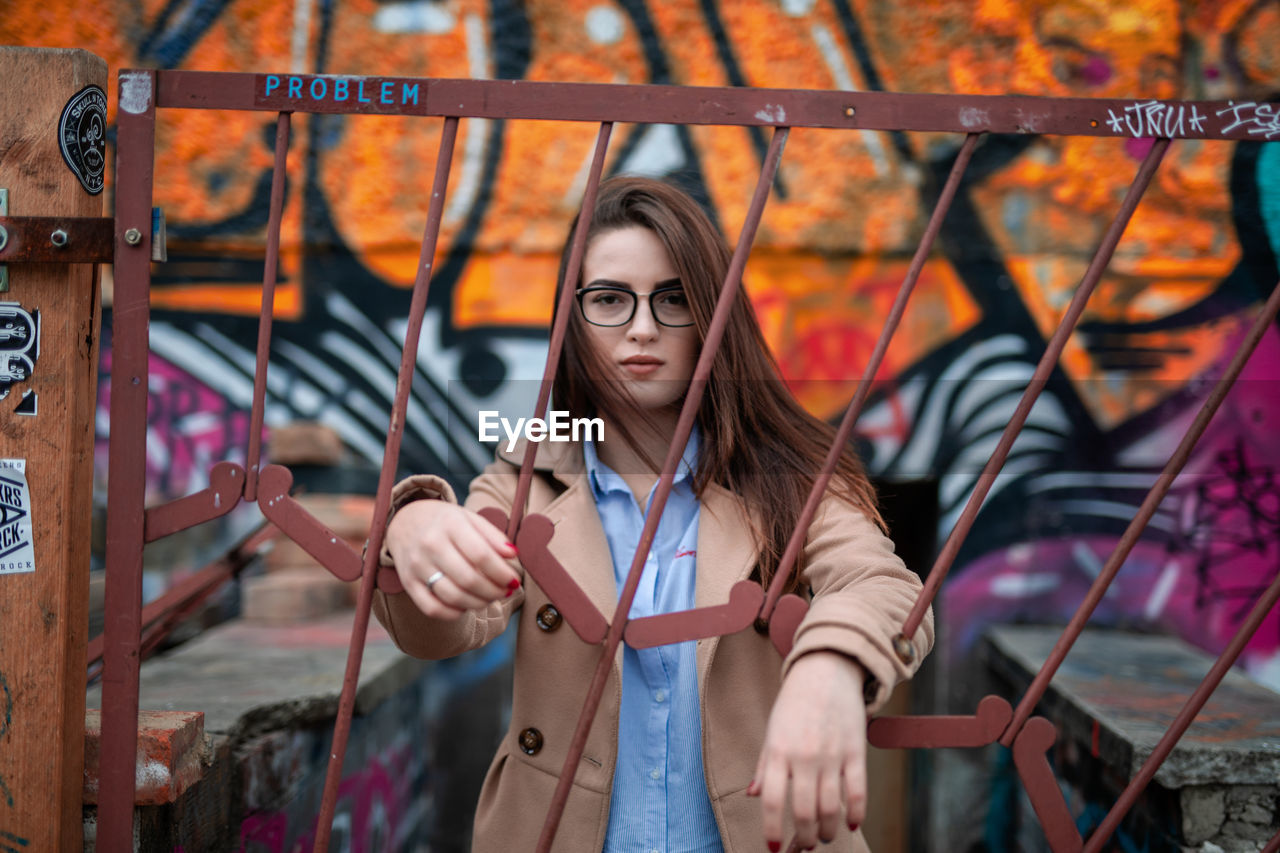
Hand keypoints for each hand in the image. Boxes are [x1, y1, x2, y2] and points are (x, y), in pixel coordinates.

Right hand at [384, 500, 520, 619]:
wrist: (405, 521)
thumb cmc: (445, 522)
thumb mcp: (469, 518)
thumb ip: (493, 536)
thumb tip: (513, 555)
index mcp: (450, 524)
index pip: (481, 555)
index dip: (502, 573)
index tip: (513, 580)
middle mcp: (431, 545)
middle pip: (468, 579)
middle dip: (493, 591)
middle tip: (504, 591)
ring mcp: (417, 566)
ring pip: (453, 597)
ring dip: (478, 603)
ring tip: (489, 598)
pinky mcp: (408, 583)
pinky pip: (433, 609)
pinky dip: (454, 613)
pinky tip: (465, 606)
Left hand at [750, 651, 867, 849]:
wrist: (825, 670)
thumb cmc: (794, 704)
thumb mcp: (773, 732)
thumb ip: (765, 766)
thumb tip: (753, 795)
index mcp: (778, 752)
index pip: (773, 801)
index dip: (772, 830)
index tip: (774, 849)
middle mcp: (804, 756)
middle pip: (804, 812)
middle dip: (805, 838)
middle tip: (805, 845)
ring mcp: (831, 755)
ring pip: (831, 807)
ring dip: (828, 831)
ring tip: (824, 836)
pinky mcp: (855, 751)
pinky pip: (858, 791)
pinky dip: (856, 813)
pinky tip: (850, 823)